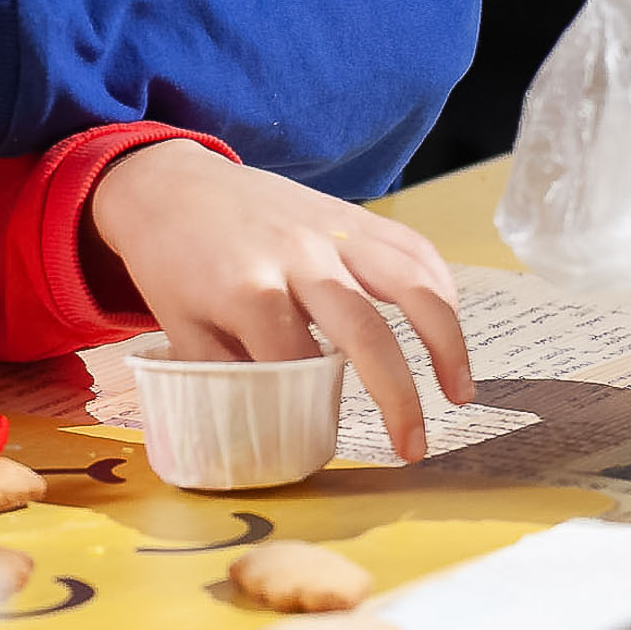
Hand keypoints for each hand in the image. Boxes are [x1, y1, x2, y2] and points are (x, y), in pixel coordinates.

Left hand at [86, 140, 474, 461]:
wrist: (171, 182)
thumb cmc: (173, 262)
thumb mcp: (181, 330)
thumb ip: (227, 380)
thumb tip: (272, 436)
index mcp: (247, 289)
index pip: (297, 365)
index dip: (315, 410)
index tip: (326, 442)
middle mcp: (298, 256)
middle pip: (366, 330)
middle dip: (398, 397)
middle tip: (414, 448)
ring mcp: (329, 230)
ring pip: (409, 281)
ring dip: (445, 340)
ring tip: (459, 393)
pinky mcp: (348, 213)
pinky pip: (411, 245)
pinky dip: (441, 287)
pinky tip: (450, 329)